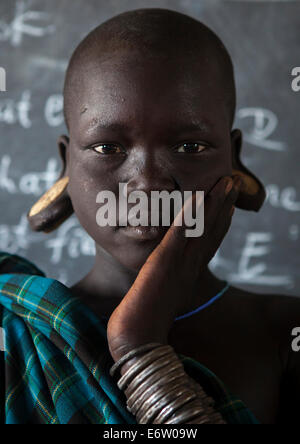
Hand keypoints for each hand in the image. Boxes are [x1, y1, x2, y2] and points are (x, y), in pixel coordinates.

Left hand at [107, 175, 242, 362]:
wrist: (137, 339)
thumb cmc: (144, 319)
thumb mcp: (159, 294)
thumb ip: (164, 280)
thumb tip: (161, 273)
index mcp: (189, 273)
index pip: (209, 243)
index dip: (220, 222)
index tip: (228, 205)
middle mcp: (190, 267)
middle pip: (212, 231)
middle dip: (224, 206)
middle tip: (233, 184)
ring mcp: (179, 264)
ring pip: (202, 229)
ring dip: (214, 204)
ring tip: (226, 182)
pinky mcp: (163, 263)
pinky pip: (178, 235)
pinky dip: (188, 216)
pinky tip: (197, 198)